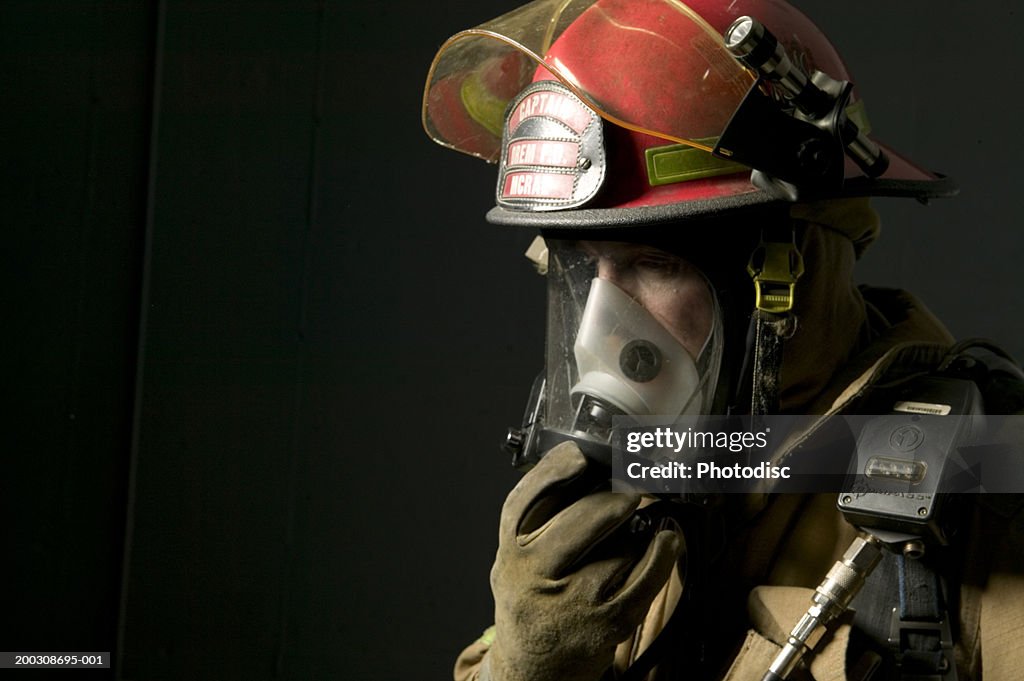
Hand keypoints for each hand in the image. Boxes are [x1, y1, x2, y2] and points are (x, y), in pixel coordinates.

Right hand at [484, 441, 682, 680]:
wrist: (532, 670)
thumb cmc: (531, 602)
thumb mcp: (517, 560)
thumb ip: (540, 521)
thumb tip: (589, 470)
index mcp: (510, 553)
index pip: (525, 501)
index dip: (554, 471)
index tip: (580, 455)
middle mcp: (534, 576)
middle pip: (579, 520)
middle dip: (613, 499)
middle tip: (631, 488)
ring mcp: (572, 601)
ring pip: (617, 548)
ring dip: (638, 530)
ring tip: (644, 521)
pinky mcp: (606, 623)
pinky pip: (643, 580)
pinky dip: (662, 555)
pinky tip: (667, 541)